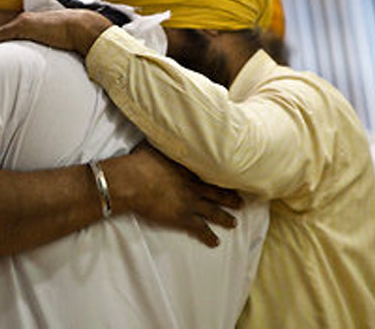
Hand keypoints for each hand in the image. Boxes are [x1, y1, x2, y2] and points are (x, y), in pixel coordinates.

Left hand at [0, 8, 110, 55]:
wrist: (81, 27)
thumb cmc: (76, 35)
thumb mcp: (62, 41)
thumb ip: (56, 46)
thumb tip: (59, 59)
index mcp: (35, 23)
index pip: (13, 32)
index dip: (2, 41)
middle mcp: (26, 20)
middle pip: (3, 32)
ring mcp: (23, 23)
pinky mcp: (22, 27)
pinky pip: (0, 35)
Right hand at [103, 142, 242, 247]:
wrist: (133, 181)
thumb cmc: (140, 162)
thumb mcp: (155, 146)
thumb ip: (163, 143)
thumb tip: (163, 131)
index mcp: (188, 168)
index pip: (210, 172)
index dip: (221, 176)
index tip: (231, 177)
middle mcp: (193, 185)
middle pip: (217, 193)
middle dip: (230, 198)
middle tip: (241, 203)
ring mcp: (190, 203)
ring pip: (213, 212)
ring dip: (225, 218)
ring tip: (234, 223)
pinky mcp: (182, 218)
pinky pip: (199, 229)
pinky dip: (208, 236)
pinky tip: (215, 242)